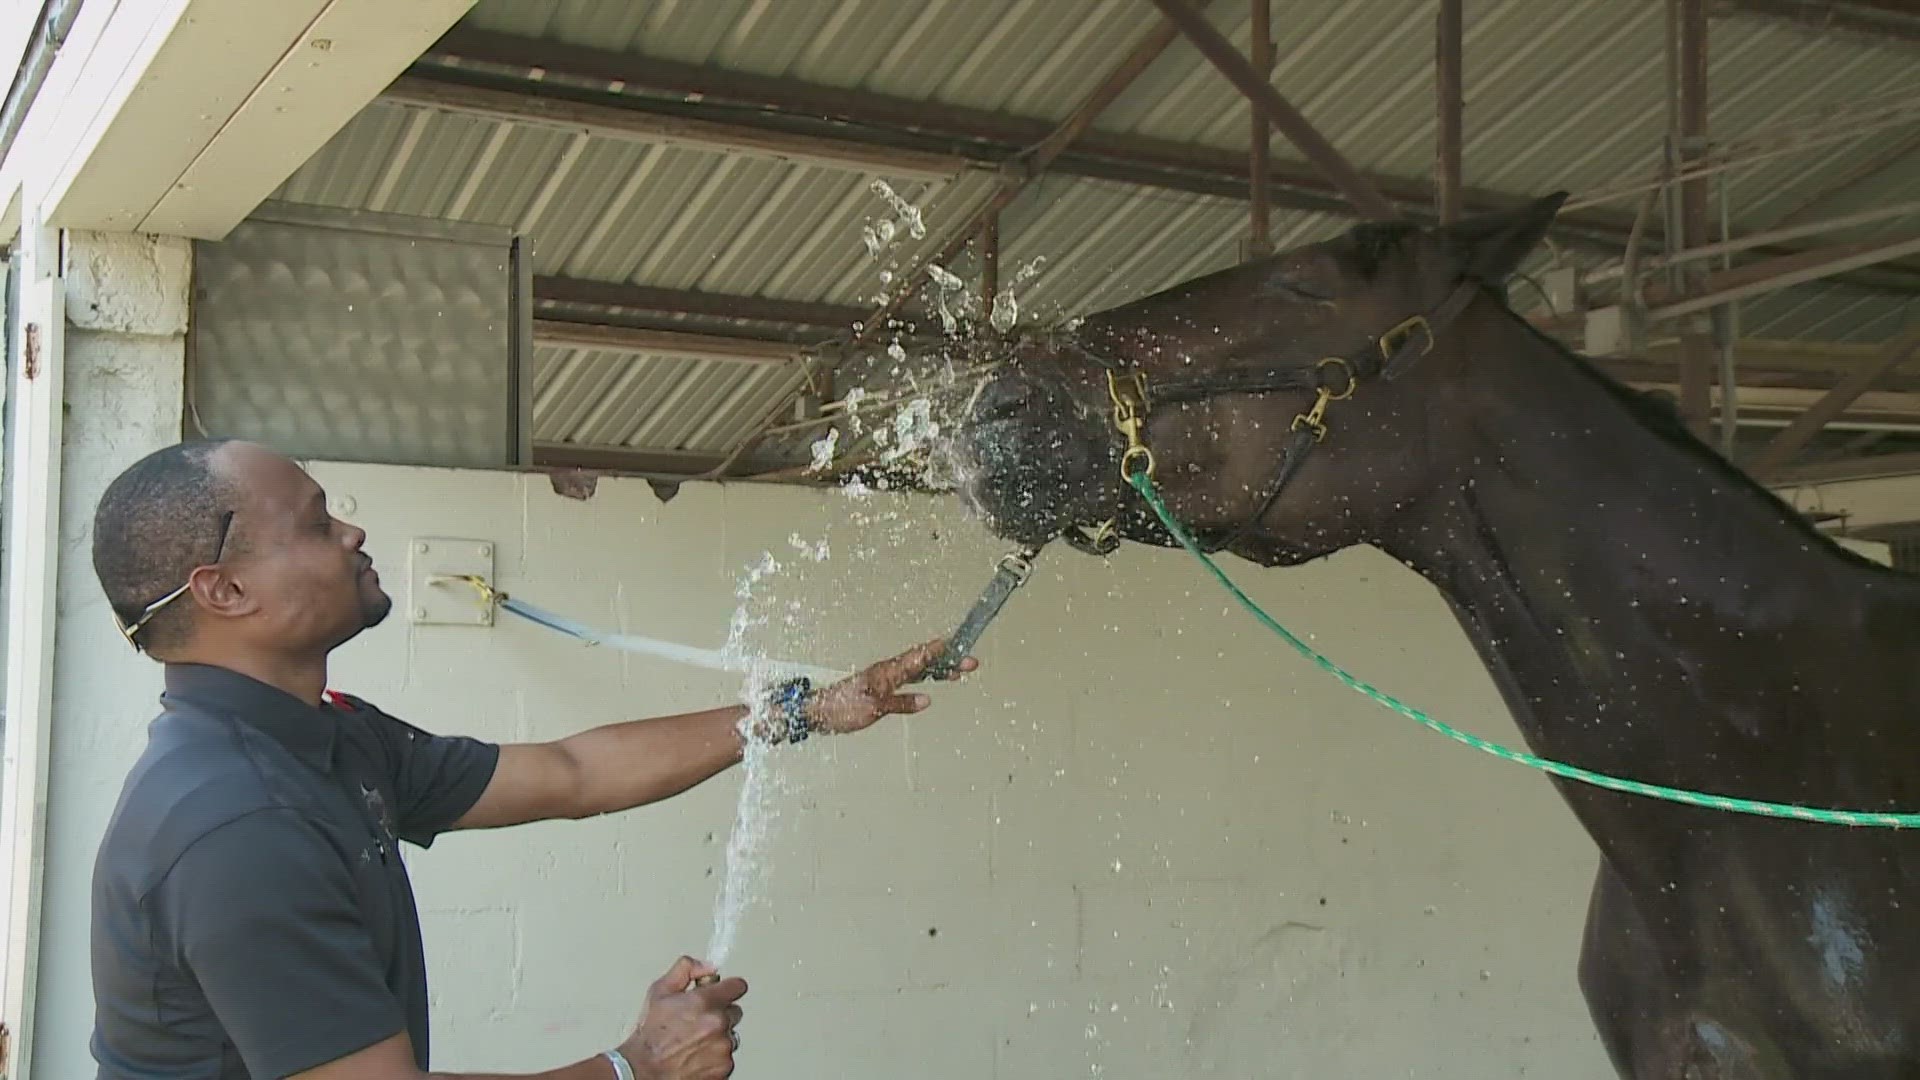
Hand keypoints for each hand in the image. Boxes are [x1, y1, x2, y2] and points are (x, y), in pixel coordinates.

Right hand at [619, 956, 745, 1079]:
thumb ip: (686, 970)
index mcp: (705, 1002)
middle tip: (697, 1021)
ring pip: (730, 1036)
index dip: (727, 988)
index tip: (722, 992)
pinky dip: (715, 1057)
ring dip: (718, 1037)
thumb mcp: (659, 992)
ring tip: (693, 1042)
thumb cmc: (650, 1036)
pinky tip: (696, 1056)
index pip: (737, 986)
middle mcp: (718, 1024)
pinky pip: (727, 1057)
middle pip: (734, 1012)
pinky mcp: (724, 1068)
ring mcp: (723, 1047)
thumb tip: (707, 966)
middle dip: (719, 1014)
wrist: (645, 1072)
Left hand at [805, 638, 978, 735]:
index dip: (941, 652)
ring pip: (918, 669)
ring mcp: (885, 678)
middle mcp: (887, 671)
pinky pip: (909, 678)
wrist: (818, 712)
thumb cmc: (841, 709)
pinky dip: (924, 677)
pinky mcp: (881, 687)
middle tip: (970, 661)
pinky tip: (931, 683)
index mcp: (887, 672)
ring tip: (958, 670)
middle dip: (947, 660)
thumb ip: (900, 703)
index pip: (919, 658)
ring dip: (938, 668)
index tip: (960, 645)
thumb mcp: (873, 709)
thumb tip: (925, 700)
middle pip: (923, 662)